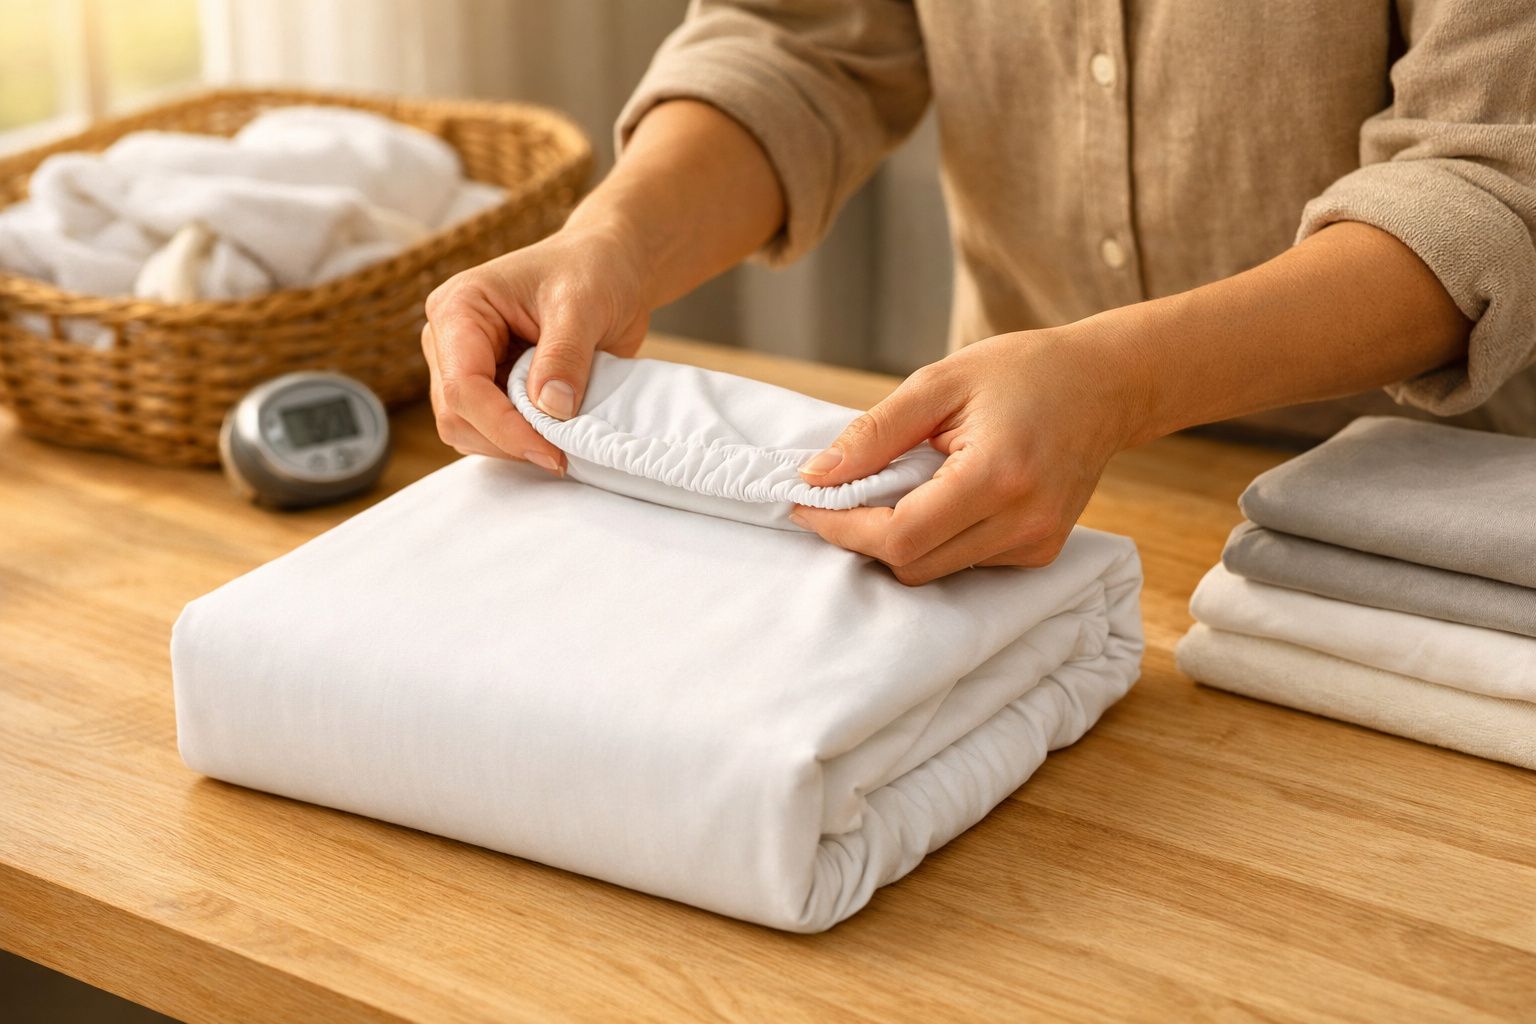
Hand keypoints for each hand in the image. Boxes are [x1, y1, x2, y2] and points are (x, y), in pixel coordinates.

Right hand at [422, 225, 650, 472]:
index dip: (504, 428)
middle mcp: (450, 341)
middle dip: (508, 441)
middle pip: (457, 417)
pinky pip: (492, 432)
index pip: (463, 386)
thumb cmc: (591, 271)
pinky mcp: (490, 388)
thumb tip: (551, 410)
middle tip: (563, 452)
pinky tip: (556, 435)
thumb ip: (564, 357)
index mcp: (459, 308)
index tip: (552, 452)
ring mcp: (467, 367)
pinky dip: (523, 442)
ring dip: (515, 445)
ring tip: (564, 439)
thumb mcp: (583, 306)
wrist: (610, 269)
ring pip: (469, 432)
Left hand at [789, 324, 1146, 583]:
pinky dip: (936, 541)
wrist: (1107, 384)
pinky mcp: (1040, 553)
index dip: (844, 528)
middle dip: (864, 535)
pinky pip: (965, 566)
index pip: (900, 535)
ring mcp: (1037, 545)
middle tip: (840, 493)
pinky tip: (940, 497)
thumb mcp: (940, 382)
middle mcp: (1023, 523)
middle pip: (912, 565)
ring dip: (898, 540)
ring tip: (897, 485)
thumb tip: (817, 476)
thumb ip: (875, 432)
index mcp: (997, 476)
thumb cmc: (1024, 371)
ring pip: (934, 573)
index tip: (808, 503)